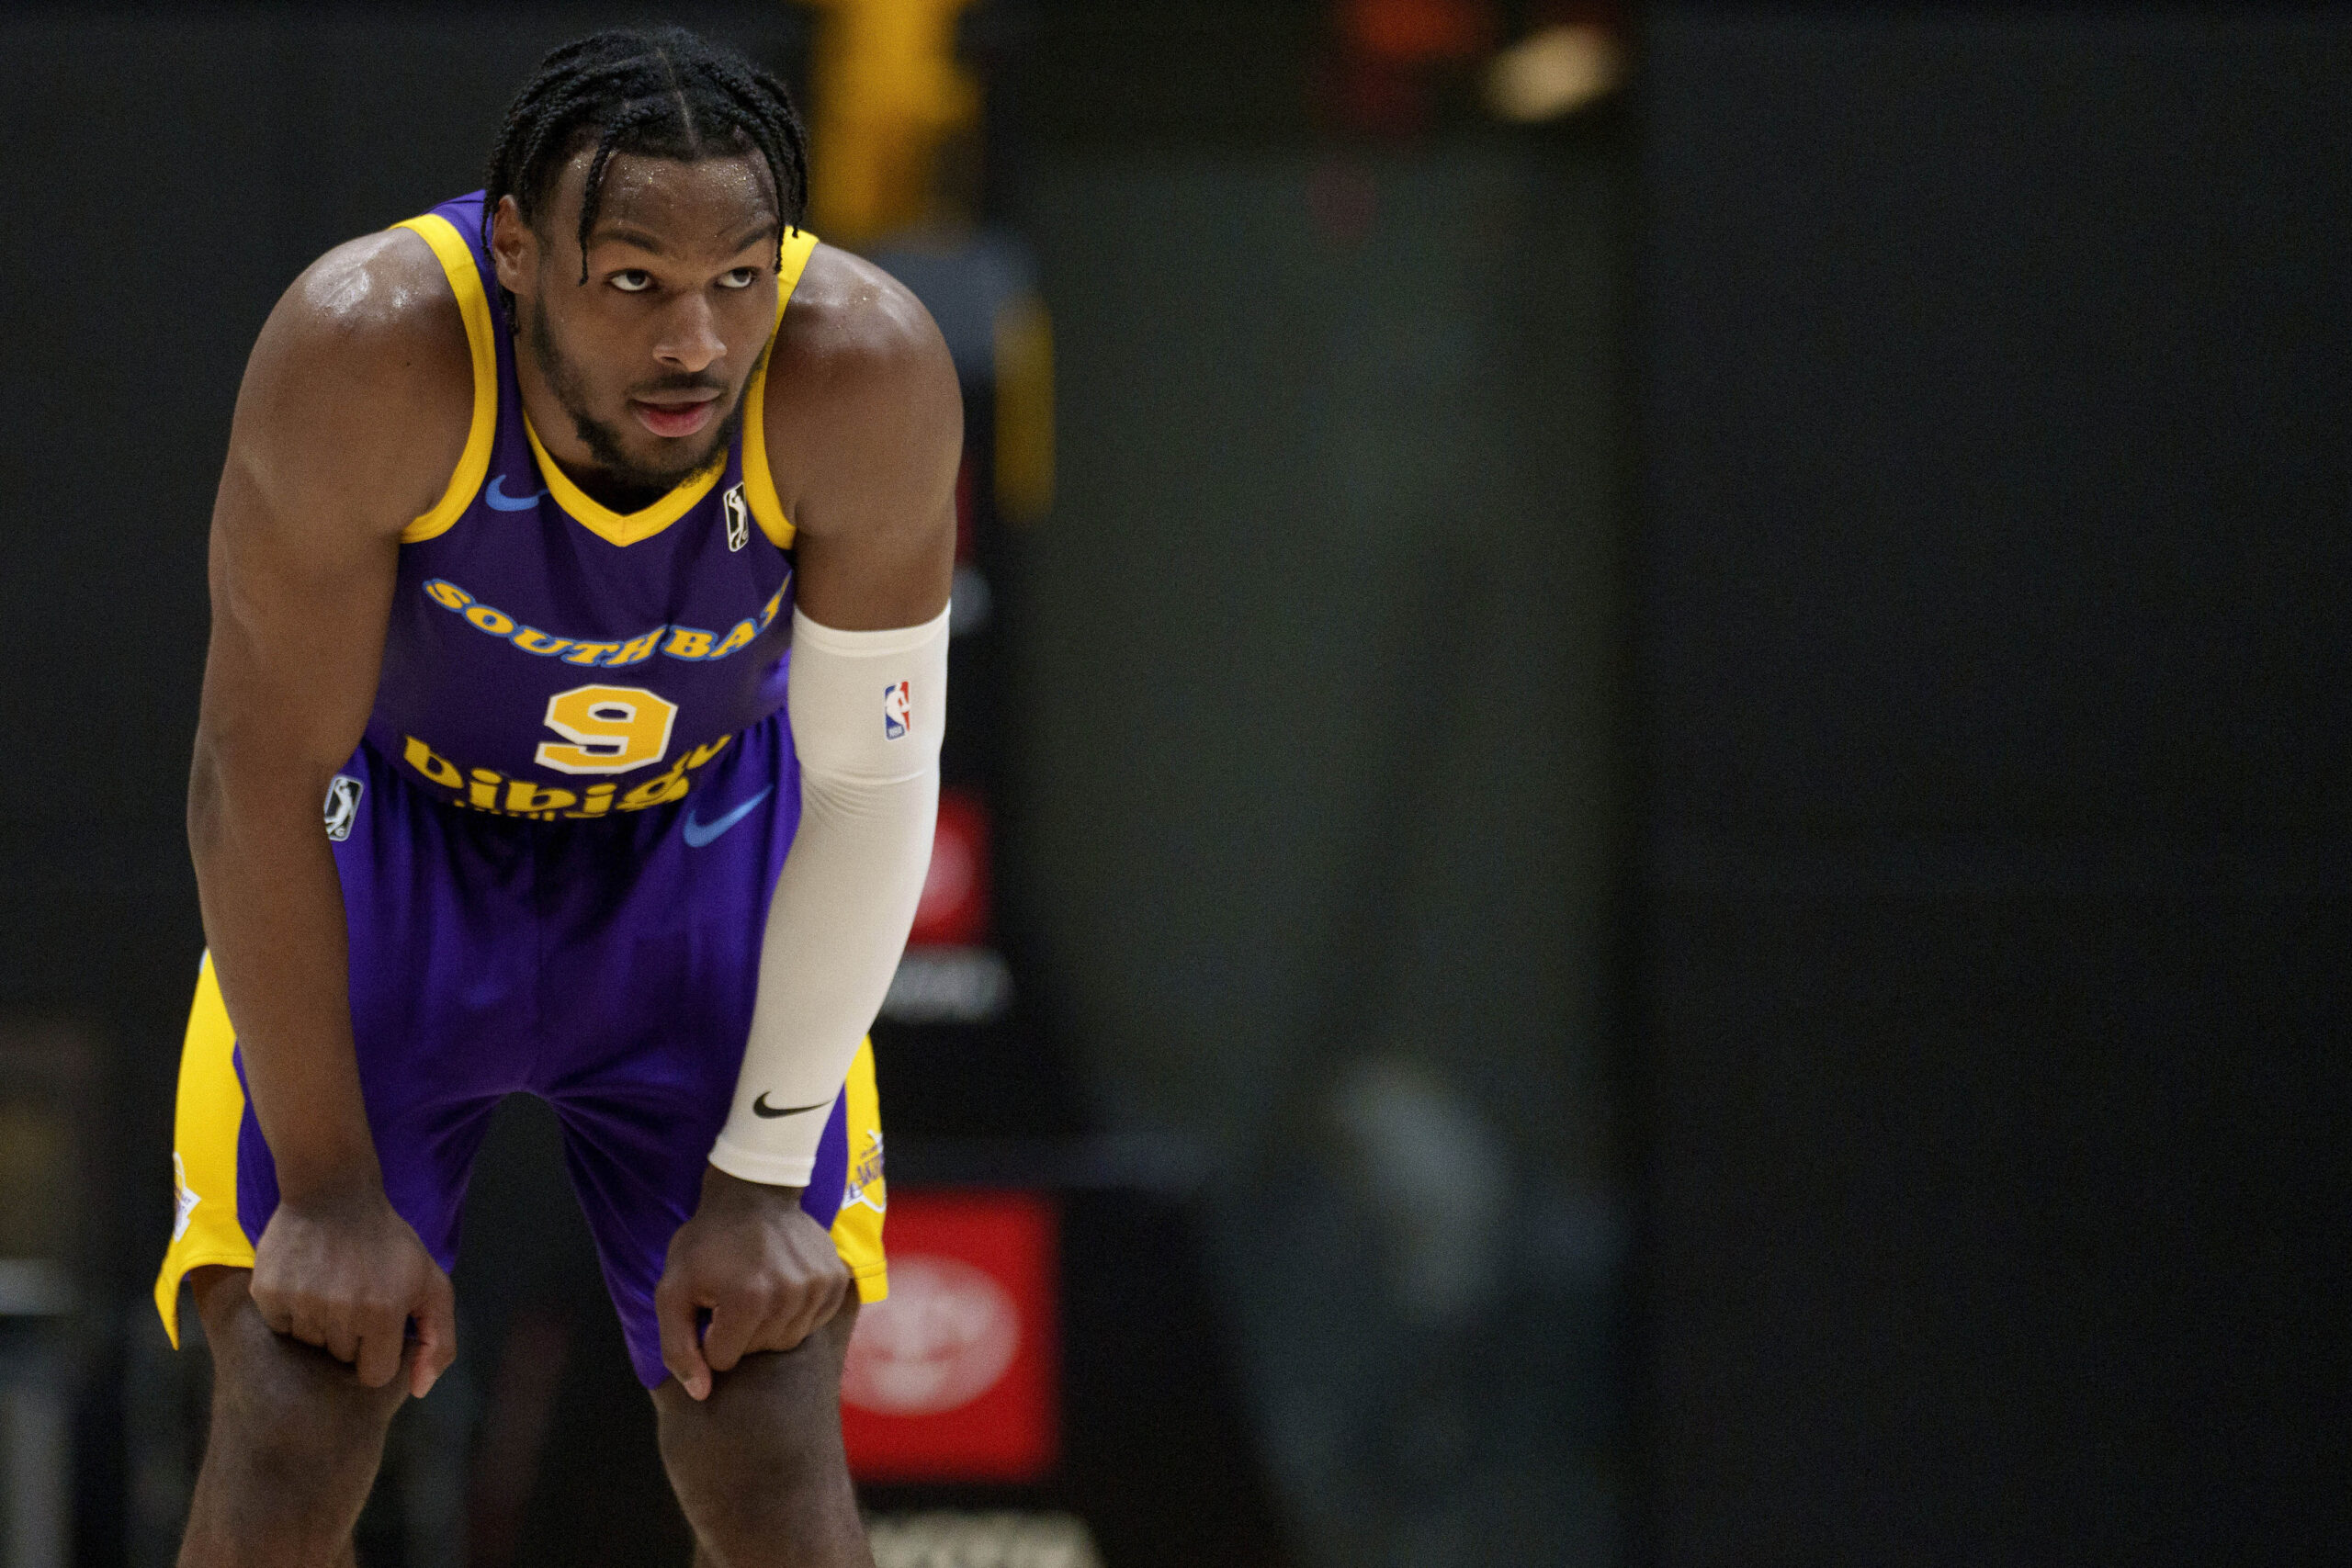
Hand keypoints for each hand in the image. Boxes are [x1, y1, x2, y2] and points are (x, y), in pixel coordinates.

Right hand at [249, 1186, 455, 1396]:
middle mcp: (341, 1313)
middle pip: (342, 1358)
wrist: (334, 1193)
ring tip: (329, 1286)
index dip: (379, 1353)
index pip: (375, 1374)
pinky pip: (280, 1327)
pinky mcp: (267, 1292)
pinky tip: (305, 1280)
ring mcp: (301, 1302)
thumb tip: (421, 1390)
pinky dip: (290, 1311)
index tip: (379, 1326)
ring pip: (309, 1346)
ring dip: (320, 1324)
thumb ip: (439, 1339)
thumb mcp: (430, 1283)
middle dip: (351, 1336)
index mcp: (384, 1313)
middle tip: (354, 1295)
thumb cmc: (387, 1242)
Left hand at [655, 1164, 850, 1400]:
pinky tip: (782, 1285)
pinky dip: (796, 1312)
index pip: (724, 1359)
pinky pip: (815, 1321)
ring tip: (757, 1289)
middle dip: (739, 1333)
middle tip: (731, 1295)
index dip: (709, 1336)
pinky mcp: (838, 1279)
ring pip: (788, 1340)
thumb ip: (678, 1347)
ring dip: (768, 1324)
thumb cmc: (707, 1241)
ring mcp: (819, 1287)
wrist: (754, 1192)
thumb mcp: (672, 1289)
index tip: (709, 1305)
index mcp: (747, 1300)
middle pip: (759, 1351)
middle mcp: (790, 1297)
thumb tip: (701, 1393)